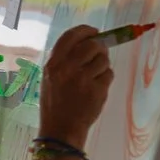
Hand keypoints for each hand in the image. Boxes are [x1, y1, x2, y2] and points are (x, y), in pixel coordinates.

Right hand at [38, 24, 115, 144]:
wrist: (61, 129)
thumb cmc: (55, 103)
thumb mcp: (50, 78)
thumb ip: (64, 60)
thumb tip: (88, 42)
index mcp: (53, 64)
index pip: (70, 36)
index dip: (85, 31)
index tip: (94, 32)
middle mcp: (67, 69)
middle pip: (92, 45)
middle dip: (100, 47)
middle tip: (100, 53)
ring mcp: (83, 79)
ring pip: (103, 60)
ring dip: (103, 65)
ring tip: (94, 76)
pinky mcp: (97, 90)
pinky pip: (109, 74)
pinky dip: (106, 78)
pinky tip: (97, 87)